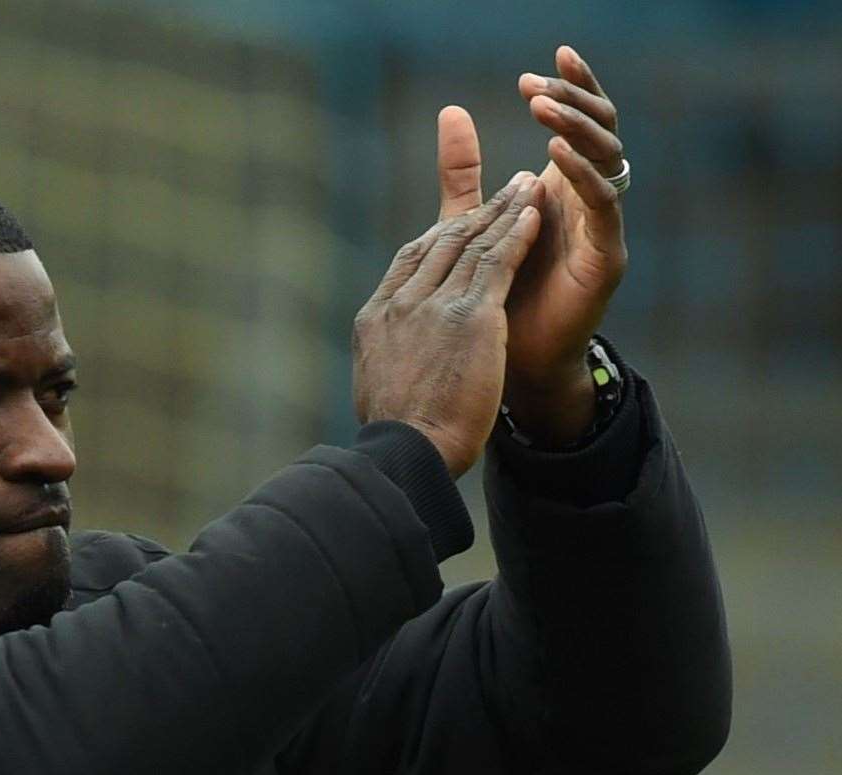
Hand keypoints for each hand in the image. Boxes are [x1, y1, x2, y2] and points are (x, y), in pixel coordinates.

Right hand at [353, 176, 544, 476]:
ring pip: (472, 245)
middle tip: (506, 189)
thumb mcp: (378, 387)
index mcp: (376, 318)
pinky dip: (517, 234)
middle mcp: (402, 303)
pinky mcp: (471, 316)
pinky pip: (497, 262)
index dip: (440, 237)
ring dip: (504, 211)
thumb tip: (390, 366)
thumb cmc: (397, 436)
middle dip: (477, 212)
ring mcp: (434, 306)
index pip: (410, 262)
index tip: (462, 222)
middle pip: (441, 243)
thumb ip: (389, 360)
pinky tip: (535, 214)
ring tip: (527, 187)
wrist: (408, 449)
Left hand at [436, 46, 627, 444]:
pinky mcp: (605, 258)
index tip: (542, 62)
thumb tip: (450, 110)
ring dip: (577, 130)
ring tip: (544, 108)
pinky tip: (554, 160)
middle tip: (538, 85)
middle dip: (574, 101)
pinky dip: (583, 178)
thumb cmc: (495, 297)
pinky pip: (604, 206)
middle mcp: (589, 201)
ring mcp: (602, 227)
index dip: (570, 89)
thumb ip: (465, 172)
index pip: (580, 122)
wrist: (510, 367)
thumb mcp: (472, 222)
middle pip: (601, 130)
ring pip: (608, 160)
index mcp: (563, 187)